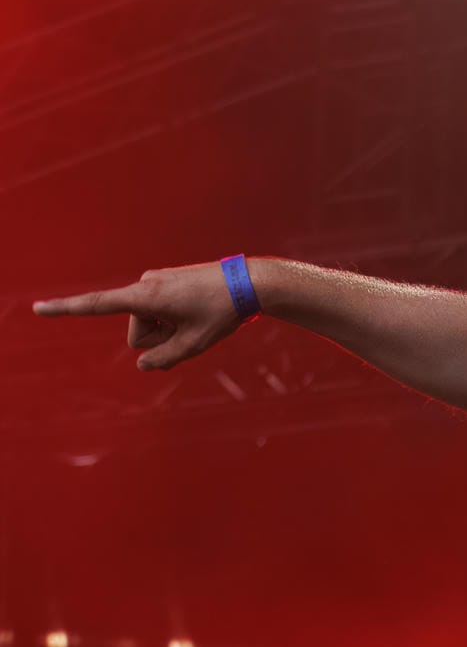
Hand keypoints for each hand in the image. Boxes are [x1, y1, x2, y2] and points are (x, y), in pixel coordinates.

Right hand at [33, 262, 246, 371]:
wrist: (249, 283)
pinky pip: (159, 313)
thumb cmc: (221, 313)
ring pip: (149, 325)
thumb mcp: (193, 345)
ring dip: (169, 330)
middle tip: (191, 329)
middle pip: (137, 333)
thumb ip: (163, 360)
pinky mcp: (165, 283)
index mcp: (145, 297)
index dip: (65, 309)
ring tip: (198, 319)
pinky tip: (198, 313)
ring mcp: (155, 282)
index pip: (97, 305)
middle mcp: (145, 285)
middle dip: (159, 339)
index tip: (37, 308)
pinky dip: (174, 320)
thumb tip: (143, 363)